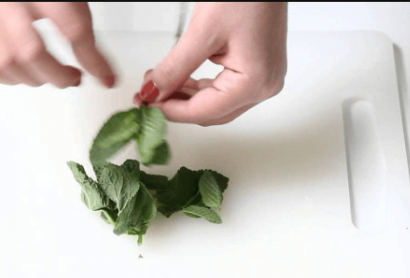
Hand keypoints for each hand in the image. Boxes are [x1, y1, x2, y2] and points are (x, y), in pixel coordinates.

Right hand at [0, 2, 115, 87]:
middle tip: (74, 78)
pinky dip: (14, 79)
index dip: (91, 59)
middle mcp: (8, 1)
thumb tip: (104, 72)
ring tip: (52, 75)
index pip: (71, 28)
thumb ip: (83, 30)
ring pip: (9, 62)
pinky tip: (29, 73)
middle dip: (59, 75)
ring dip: (37, 79)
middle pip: (32, 51)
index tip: (105, 76)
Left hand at [134, 2, 287, 125]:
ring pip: (215, 104)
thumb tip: (152, 92)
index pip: (202, 112)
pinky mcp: (257, 68)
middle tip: (148, 95)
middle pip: (210, 113)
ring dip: (185, 97)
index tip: (145, 104)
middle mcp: (264, 86)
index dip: (169, 111)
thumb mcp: (202, 32)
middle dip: (176, 106)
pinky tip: (178, 79)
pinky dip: (198, 87)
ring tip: (158, 84)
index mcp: (255, 83)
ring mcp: (263, 79)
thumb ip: (175, 68)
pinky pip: (223, 89)